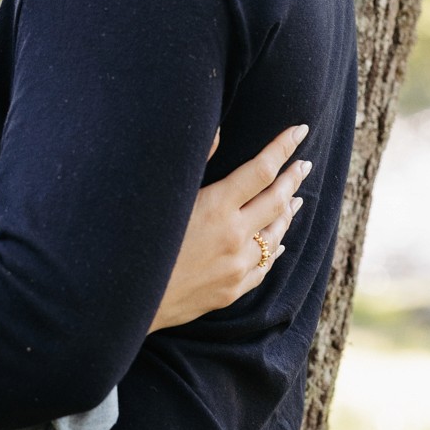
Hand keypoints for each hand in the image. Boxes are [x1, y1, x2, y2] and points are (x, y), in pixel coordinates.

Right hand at [150, 126, 311, 331]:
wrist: (125, 299)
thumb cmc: (134, 241)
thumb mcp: (161, 197)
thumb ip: (194, 161)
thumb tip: (217, 130)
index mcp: (215, 207)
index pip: (261, 169)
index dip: (283, 147)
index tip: (300, 130)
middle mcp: (233, 236)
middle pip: (276, 200)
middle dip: (293, 178)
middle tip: (304, 163)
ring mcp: (235, 267)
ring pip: (275, 235)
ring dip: (287, 213)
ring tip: (296, 198)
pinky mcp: (230, 291)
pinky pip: (263, 267)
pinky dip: (275, 249)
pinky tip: (280, 244)